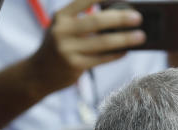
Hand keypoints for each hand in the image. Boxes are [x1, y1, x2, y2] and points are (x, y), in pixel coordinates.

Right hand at [29, 0, 144, 93]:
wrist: (37, 73)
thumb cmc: (57, 47)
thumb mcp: (62, 28)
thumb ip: (81, 21)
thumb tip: (117, 19)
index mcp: (60, 16)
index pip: (84, 0)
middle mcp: (62, 31)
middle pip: (96, 21)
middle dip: (120, 19)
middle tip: (137, 18)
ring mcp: (67, 49)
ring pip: (102, 42)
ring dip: (124, 39)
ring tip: (140, 36)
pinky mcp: (74, 66)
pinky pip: (100, 59)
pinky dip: (115, 54)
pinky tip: (126, 51)